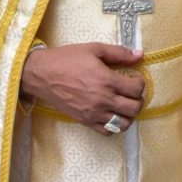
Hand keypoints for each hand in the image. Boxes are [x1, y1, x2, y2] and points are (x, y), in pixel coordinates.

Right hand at [20, 42, 145, 135]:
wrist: (42, 74)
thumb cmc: (67, 59)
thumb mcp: (94, 49)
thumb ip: (118, 52)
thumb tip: (139, 54)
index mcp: (106, 80)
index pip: (136, 89)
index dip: (140, 83)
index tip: (133, 78)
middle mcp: (102, 99)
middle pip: (134, 108)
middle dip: (138, 99)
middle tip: (131, 92)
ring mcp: (94, 113)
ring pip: (124, 124)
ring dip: (128, 115)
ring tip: (123, 104)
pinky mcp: (85, 121)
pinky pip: (107, 131)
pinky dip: (114, 125)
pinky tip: (111, 113)